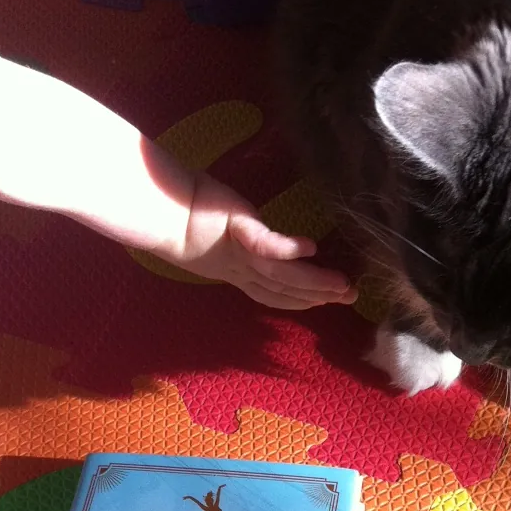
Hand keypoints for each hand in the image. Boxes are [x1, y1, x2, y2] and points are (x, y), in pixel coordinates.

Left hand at [165, 171, 358, 310]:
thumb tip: (267, 244)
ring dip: (314, 282)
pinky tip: (311, 249)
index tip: (326, 302)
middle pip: (283, 288)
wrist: (160, 208)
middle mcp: (241, 269)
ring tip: (342, 285)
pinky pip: (266, 244)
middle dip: (318, 295)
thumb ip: (245, 241)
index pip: (273, 292)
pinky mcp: (238, 231)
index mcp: (238, 272)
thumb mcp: (222, 234)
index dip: (300, 300)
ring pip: (281, 274)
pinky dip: (288, 250)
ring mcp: (239, 253)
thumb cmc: (188, 212)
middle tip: (350, 298)